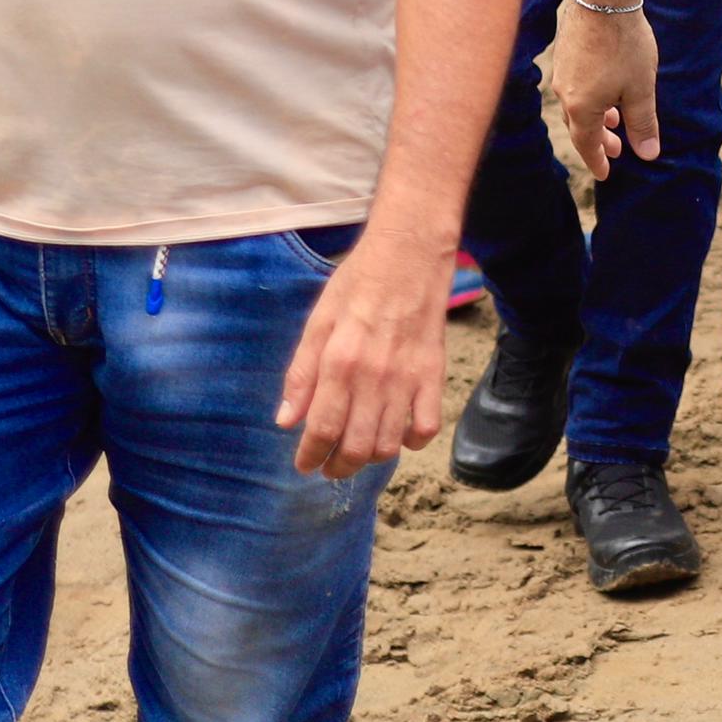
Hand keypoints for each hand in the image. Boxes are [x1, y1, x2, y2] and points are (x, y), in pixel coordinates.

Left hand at [274, 227, 452, 477]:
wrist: (410, 254)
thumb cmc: (357, 284)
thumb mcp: (318, 321)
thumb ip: (301, 373)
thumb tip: (286, 420)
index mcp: (339, 362)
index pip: (322, 430)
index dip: (310, 456)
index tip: (304, 464)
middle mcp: (374, 376)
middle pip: (356, 447)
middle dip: (338, 467)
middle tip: (329, 467)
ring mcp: (408, 377)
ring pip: (390, 445)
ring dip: (370, 458)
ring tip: (358, 453)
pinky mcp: (434, 374)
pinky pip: (427, 426)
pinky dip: (412, 441)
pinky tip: (399, 435)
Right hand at [545, 0, 659, 184]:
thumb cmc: (624, 45)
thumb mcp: (641, 89)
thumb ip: (643, 124)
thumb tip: (648, 154)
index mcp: (581, 108)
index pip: (586, 145)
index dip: (597, 161)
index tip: (605, 175)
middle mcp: (565, 93)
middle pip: (580, 126)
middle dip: (600, 140)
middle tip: (618, 149)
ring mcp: (562, 72)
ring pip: (578, 105)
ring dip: (597, 117)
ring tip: (616, 120)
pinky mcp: (564, 53)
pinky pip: (576, 86)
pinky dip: (592, 97)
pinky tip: (608, 88)